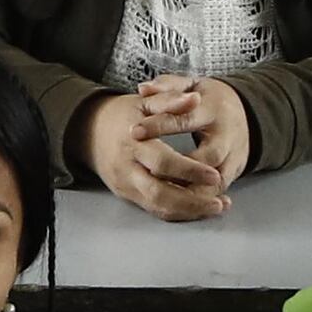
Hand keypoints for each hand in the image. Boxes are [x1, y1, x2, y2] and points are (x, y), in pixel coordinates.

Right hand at [85, 76, 251, 219]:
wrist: (90, 131)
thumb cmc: (123, 115)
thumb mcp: (145, 102)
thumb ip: (170, 100)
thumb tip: (195, 99)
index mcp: (133, 143)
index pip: (162, 161)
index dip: (189, 170)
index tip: (214, 175)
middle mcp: (127, 168)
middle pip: (159, 192)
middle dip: (191, 201)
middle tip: (220, 201)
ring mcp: (126, 185)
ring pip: (157, 207)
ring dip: (188, 211)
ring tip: (216, 208)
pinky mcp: (128, 195)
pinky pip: (154, 210)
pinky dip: (178, 212)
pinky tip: (199, 209)